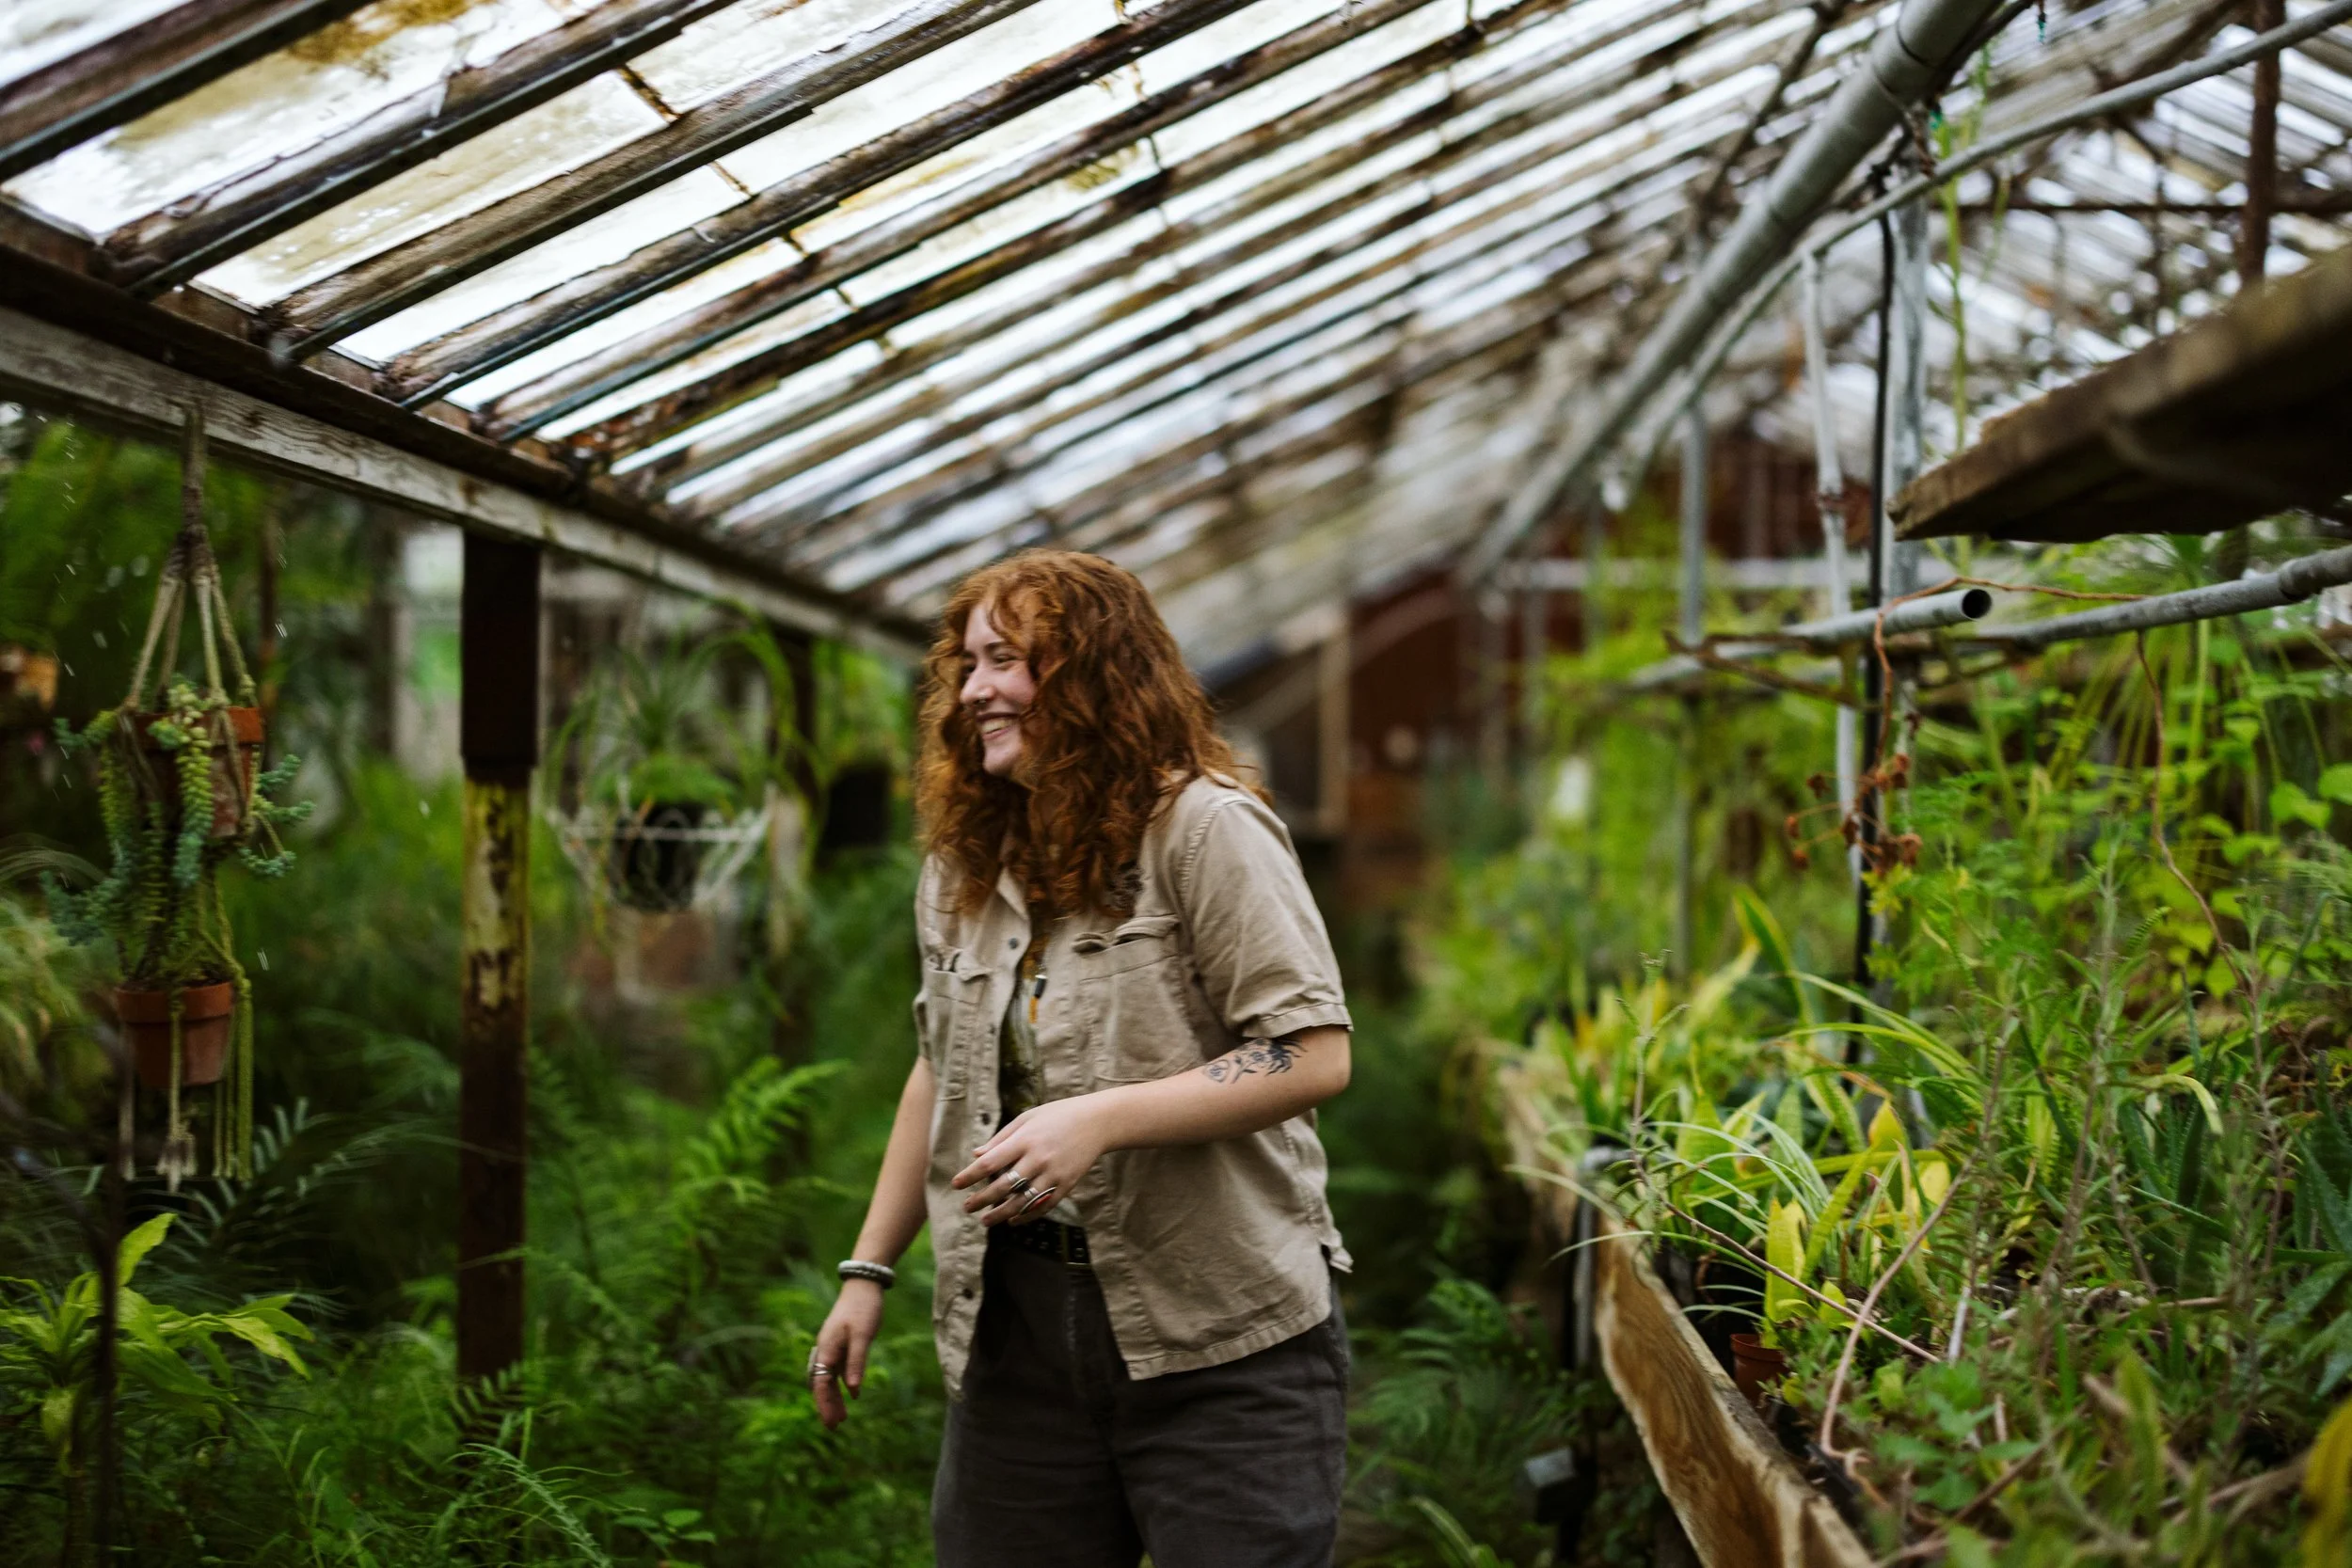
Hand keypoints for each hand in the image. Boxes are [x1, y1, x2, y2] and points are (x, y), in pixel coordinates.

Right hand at [809, 1278, 884, 1428]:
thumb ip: (857, 1361)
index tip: (831, 1422)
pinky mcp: (843, 1343)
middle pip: (822, 1384)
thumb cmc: (863, 1308)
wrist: (864, 1285)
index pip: (821, 1383)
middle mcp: (826, 1349)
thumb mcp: (863, 1335)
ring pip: (830, 1378)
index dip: (825, 1404)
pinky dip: (842, 1384)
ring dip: (834, 1397)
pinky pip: (838, 1369)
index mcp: (827, 1348)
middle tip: (835, 1427)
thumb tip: (852, 1389)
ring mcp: (833, 1347)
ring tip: (843, 1417)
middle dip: (827, 1405)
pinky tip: (852, 1394)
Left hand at [952, 1095, 1114, 1226]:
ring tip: (985, 1221)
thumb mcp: (1027, 1118)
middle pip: (1003, 1186)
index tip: (956, 1184)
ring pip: (1022, 1201)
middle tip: (967, 1207)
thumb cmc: (1058, 1116)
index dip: (971, 1176)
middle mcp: (1037, 1158)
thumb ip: (1001, 1138)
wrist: (1097, 1122)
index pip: (990, 1163)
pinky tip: (1014, 1221)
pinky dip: (1027, 1216)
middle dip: (981, 1199)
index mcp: (1025, 1140)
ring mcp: (1053, 1173)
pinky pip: (1044, 1206)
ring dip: (1001, 1214)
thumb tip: (976, 1155)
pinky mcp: (1067, 1184)